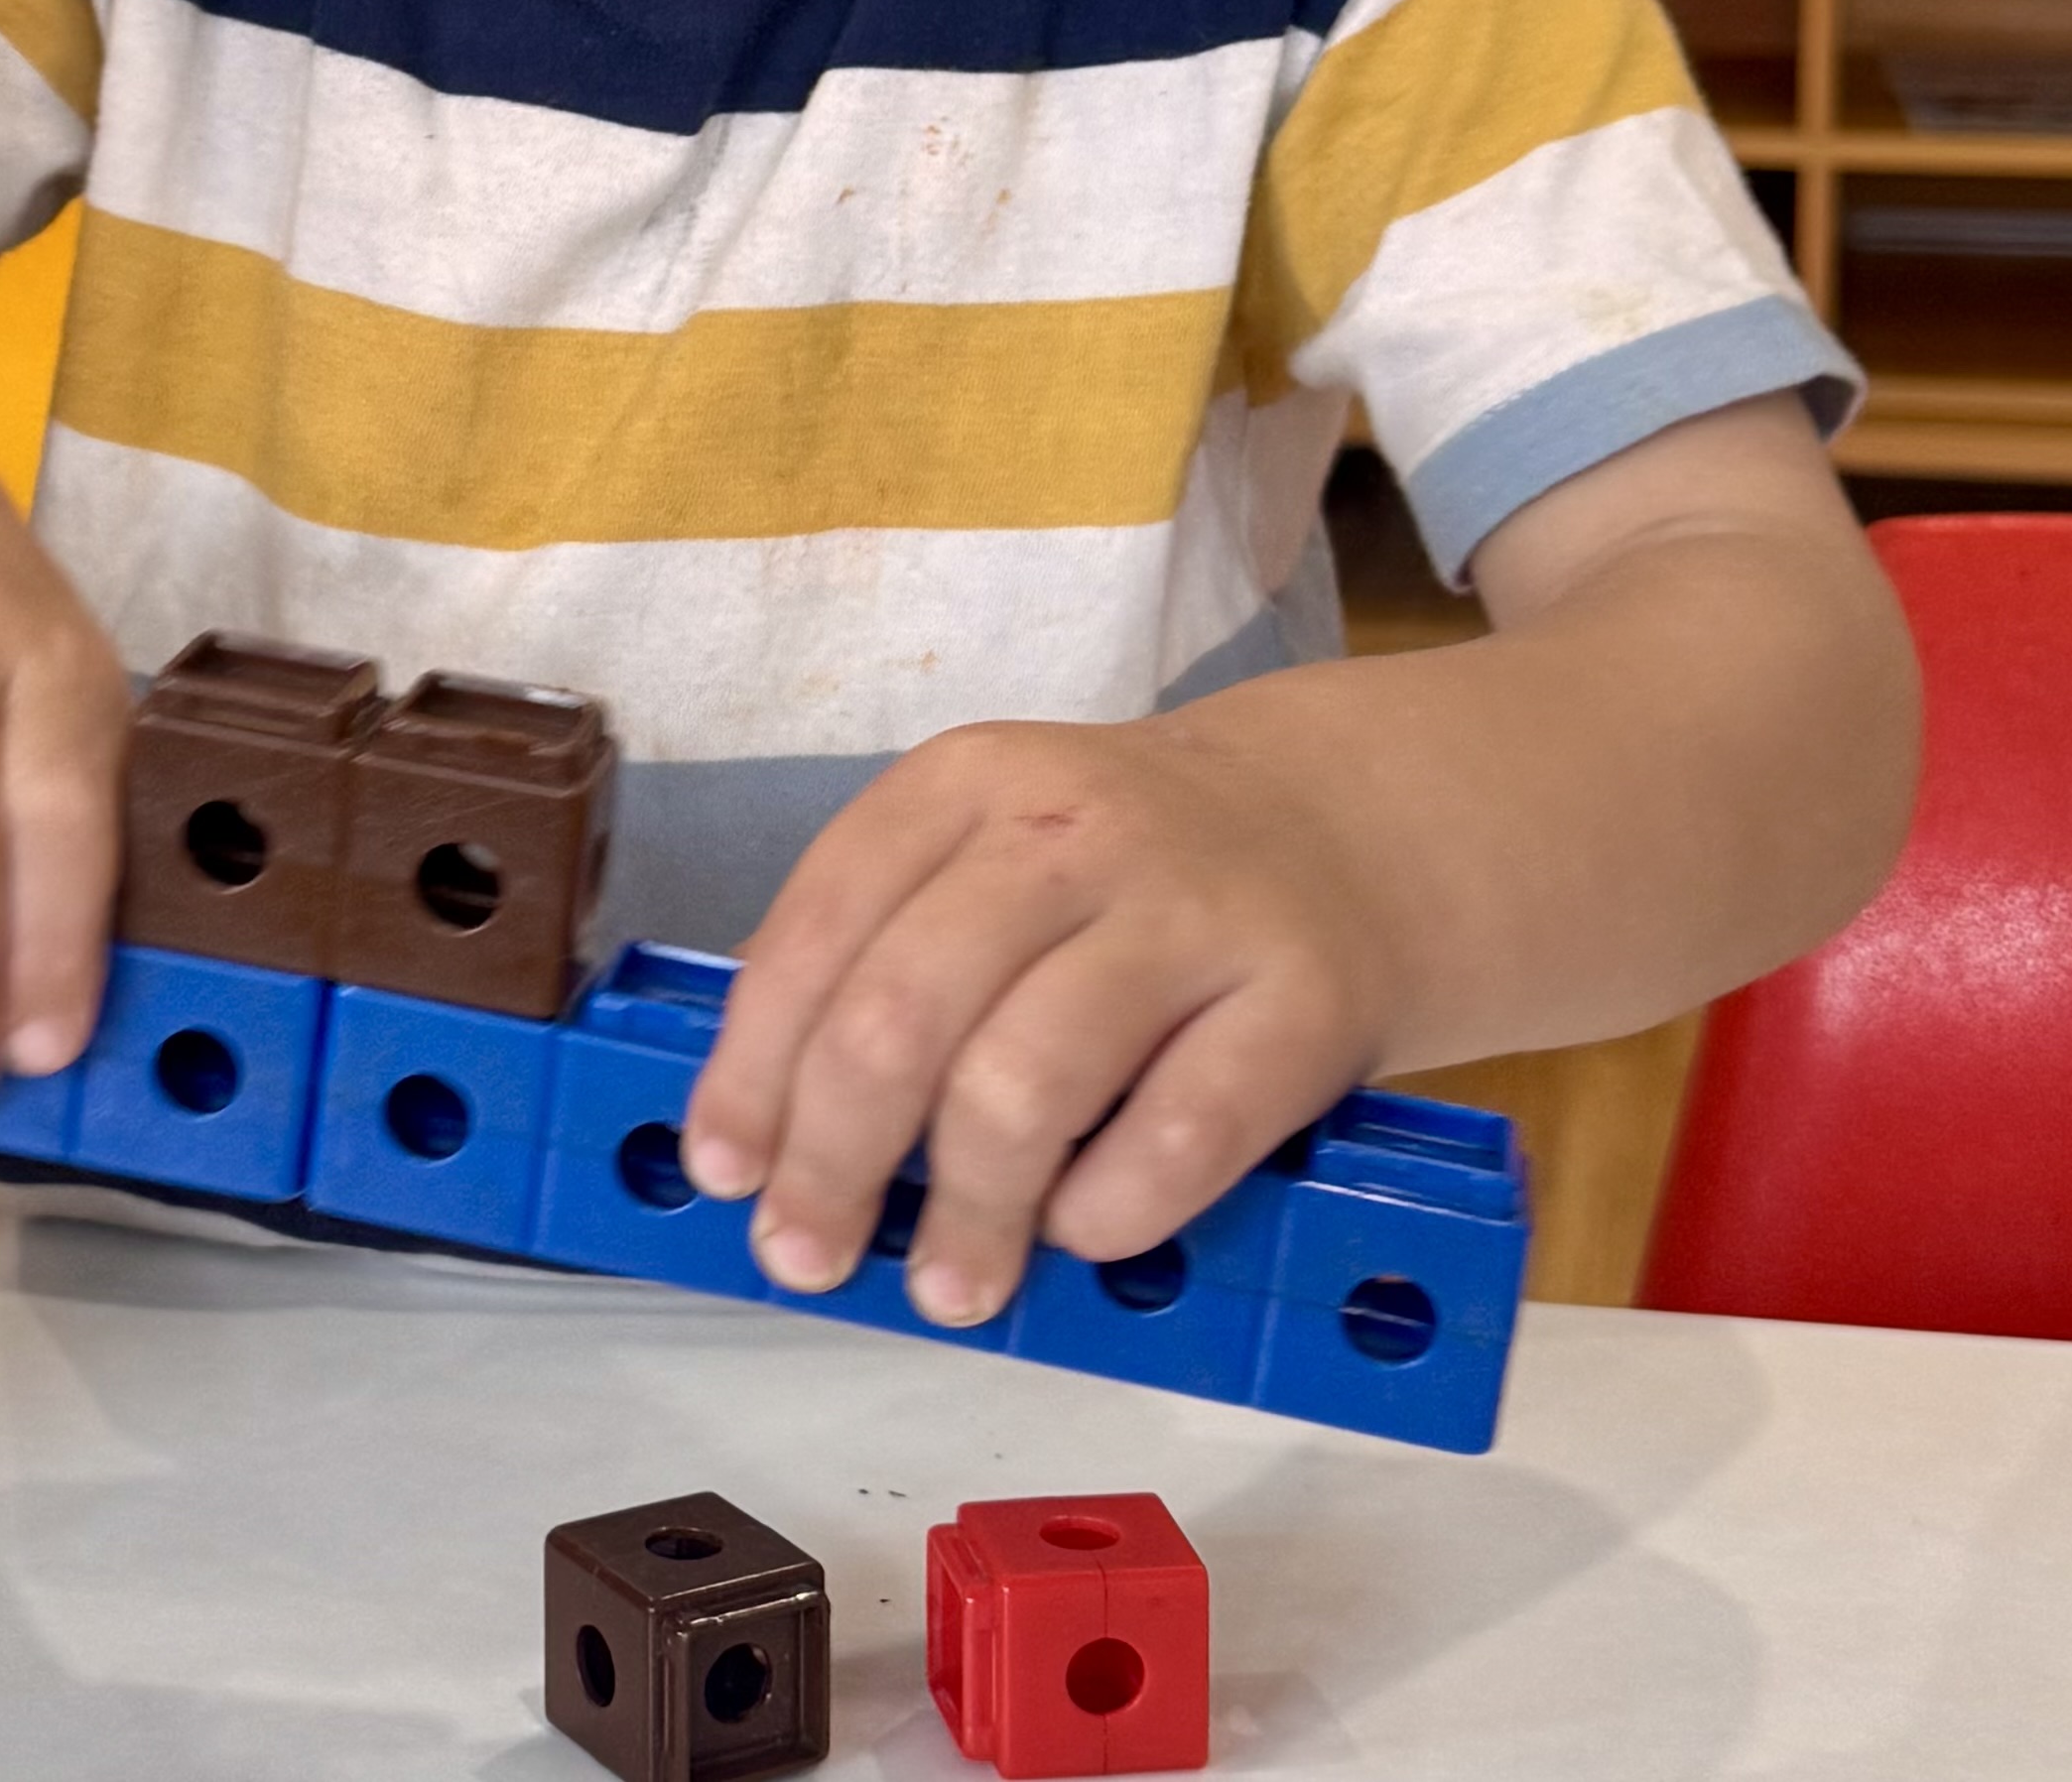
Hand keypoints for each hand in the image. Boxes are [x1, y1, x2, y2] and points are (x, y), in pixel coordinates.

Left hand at [671, 703, 1396, 1331]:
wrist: (1345, 828)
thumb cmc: (1127, 880)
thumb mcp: (992, 858)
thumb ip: (887, 957)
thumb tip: (767, 1128)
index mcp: (966, 785)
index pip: (820, 926)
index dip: (755, 1065)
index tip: (726, 1171)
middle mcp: (1068, 830)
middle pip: (903, 1012)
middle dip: (834, 1159)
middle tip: (809, 1255)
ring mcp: (1191, 911)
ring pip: (1026, 1082)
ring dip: (968, 1212)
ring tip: (950, 1285)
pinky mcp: (1300, 1002)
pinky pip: (1174, 1139)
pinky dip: (1103, 1213)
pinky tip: (1078, 1234)